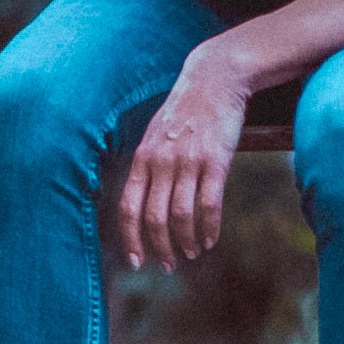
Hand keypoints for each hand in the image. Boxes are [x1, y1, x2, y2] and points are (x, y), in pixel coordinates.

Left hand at [117, 58, 248, 270]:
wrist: (214, 79)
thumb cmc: (184, 110)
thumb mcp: (154, 134)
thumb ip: (148, 165)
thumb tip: (143, 201)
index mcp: (142, 158)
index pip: (128, 208)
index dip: (130, 239)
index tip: (136, 262)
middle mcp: (160, 162)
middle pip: (154, 219)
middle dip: (160, 249)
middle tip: (168, 265)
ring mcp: (188, 161)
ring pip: (181, 217)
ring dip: (186, 242)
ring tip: (192, 253)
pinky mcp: (215, 161)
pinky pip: (209, 204)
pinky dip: (209, 228)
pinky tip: (210, 239)